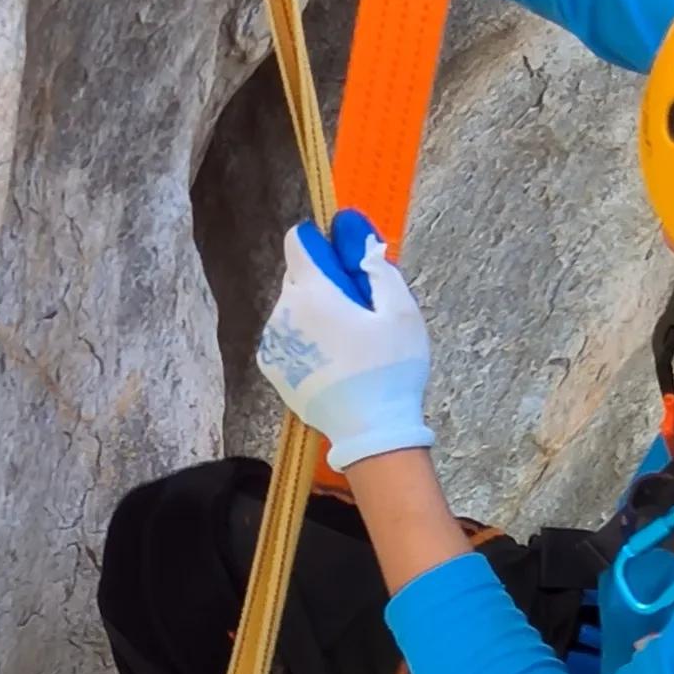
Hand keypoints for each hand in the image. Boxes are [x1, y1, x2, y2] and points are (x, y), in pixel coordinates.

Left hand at [256, 211, 432, 468]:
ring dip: (314, 312)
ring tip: (347, 342)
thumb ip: (378, 267)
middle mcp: (283, 312)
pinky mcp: (271, 366)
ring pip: (292, 307)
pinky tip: (331, 360)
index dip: (325, 246)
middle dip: (324, 283)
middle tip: (357, 311)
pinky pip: (286, 335)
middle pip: (297, 276)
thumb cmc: (390, 370)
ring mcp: (273, 341)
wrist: (370, 431)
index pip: (299, 241)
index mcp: (312, 292)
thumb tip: (361, 243)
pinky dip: (304, 338)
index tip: (347, 265)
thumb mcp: (401, 311)